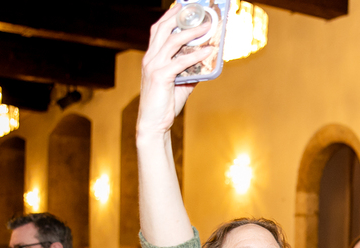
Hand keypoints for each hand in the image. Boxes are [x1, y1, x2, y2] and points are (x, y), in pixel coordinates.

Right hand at [136, 5, 212, 138]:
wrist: (153, 124)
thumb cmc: (165, 104)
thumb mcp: (180, 84)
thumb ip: (190, 72)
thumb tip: (206, 64)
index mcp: (151, 57)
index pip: (158, 30)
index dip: (169, 16)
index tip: (182, 6)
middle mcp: (150, 58)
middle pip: (162, 29)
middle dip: (179, 16)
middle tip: (195, 9)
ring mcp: (154, 66)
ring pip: (172, 41)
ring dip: (191, 32)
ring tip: (207, 28)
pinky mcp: (161, 77)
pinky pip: (181, 62)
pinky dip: (197, 55)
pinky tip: (209, 51)